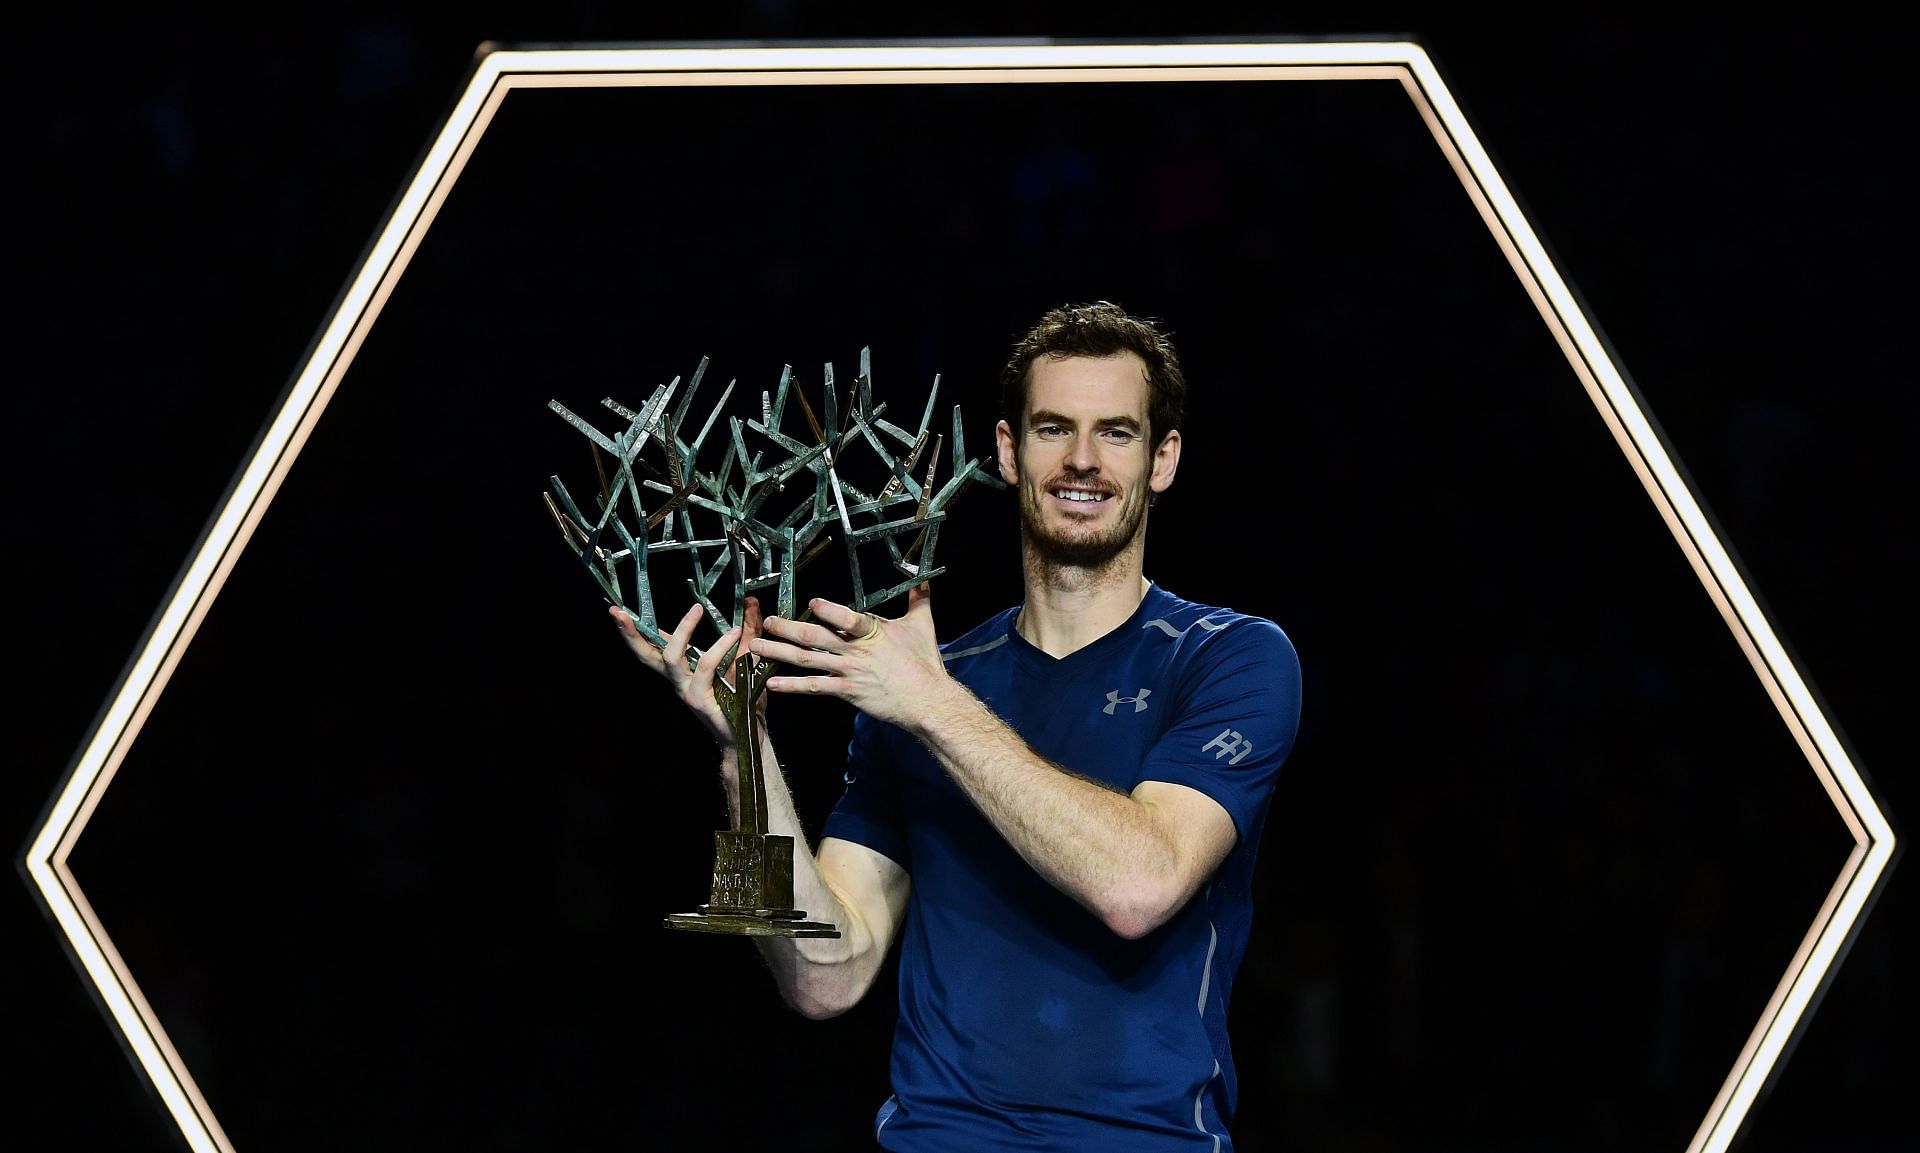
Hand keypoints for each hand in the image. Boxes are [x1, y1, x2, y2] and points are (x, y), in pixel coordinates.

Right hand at [610, 597, 767, 745]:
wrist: (750, 734)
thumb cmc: (744, 698)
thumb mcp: (746, 656)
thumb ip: (747, 629)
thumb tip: (750, 600)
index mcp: (681, 670)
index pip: (653, 646)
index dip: (635, 629)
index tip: (619, 610)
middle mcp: (677, 680)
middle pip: (645, 654)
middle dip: (630, 633)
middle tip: (618, 612)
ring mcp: (686, 690)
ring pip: (671, 656)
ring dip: (683, 630)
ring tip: (696, 609)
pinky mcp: (700, 699)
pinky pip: (704, 667)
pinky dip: (719, 648)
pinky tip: (734, 633)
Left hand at [750, 583, 949, 728]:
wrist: (926, 700)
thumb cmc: (924, 662)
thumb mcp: (922, 625)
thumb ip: (919, 599)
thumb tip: (924, 577)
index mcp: (872, 632)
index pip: (848, 619)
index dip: (830, 611)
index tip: (812, 603)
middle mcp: (855, 651)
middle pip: (816, 638)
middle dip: (787, 629)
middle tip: (766, 622)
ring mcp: (848, 672)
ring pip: (807, 661)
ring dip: (779, 654)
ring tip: (756, 649)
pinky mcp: (846, 691)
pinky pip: (814, 688)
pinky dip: (792, 686)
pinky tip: (772, 683)